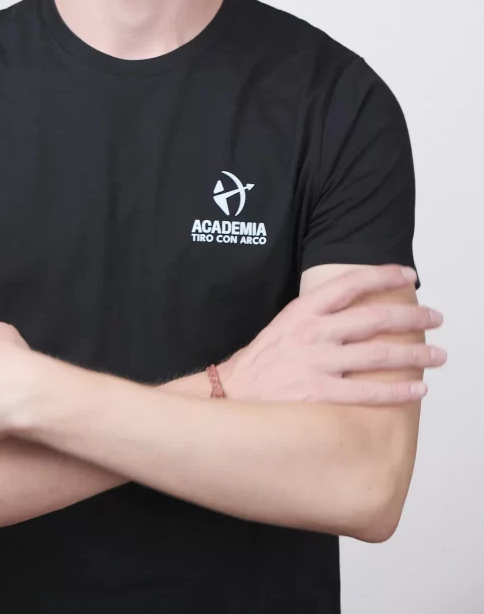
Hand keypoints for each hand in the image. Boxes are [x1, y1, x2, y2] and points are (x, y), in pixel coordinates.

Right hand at [219, 264, 446, 405]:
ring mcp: (316, 363)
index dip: (383, 276)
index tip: (408, 275)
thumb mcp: (283, 325)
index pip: (350, 284)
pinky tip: (418, 389)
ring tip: (438, 356)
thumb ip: (315, 316)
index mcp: (303, 311)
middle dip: (412, 315)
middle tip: (436, 316)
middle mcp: (313, 333)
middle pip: (374, 318)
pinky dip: (397, 390)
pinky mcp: (318, 393)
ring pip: (378, 354)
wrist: (230, 394)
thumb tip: (352, 312)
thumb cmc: (259, 363)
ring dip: (414, 355)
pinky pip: (368, 391)